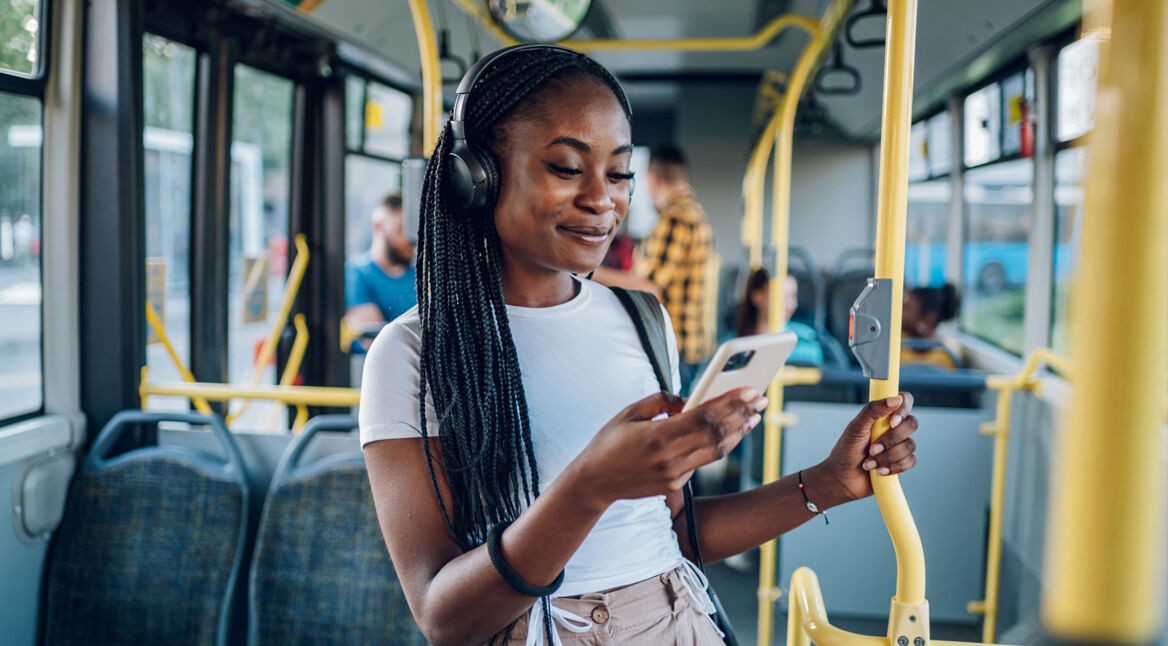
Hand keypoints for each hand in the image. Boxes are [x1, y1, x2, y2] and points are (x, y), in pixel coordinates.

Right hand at [571, 388, 766, 510]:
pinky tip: (731, 432)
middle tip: (761, 399)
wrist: (593, 482)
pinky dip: (720, 445)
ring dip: (739, 433)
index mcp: (657, 436)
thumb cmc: (609, 441)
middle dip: (742, 415)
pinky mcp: (675, 484)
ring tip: (754, 417)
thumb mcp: (629, 412)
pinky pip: (703, 461)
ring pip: (716, 451)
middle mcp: (669, 458)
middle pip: (717, 434)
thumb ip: (660, 401)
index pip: (704, 417)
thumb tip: (688, 399)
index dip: (731, 403)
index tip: (750, 390)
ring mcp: (674, 474)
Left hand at [811, 392, 918, 503]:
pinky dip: (894, 467)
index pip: (904, 400)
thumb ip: (873, 410)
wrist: (843, 480)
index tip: (892, 422)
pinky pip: (910, 461)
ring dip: (888, 457)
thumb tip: (896, 399)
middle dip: (891, 440)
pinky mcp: (902, 462)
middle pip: (912, 424)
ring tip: (869, 462)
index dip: (903, 410)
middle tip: (871, 449)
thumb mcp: (856, 427)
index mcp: (883, 415)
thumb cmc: (846, 451)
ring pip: (910, 445)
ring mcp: (899, 445)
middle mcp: (894, 428)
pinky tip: (879, 471)